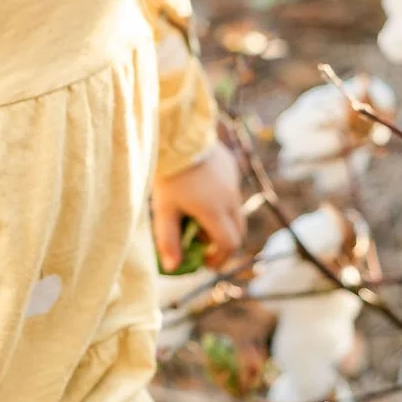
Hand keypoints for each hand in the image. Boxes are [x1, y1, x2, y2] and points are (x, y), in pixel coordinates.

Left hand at [151, 140, 245, 269]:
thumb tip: (173, 268)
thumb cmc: (169, 173)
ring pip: (236, 212)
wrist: (180, 133)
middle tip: (201, 243)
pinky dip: (222, 203)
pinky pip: (232, 192)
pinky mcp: (232, 168)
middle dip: (222, 243)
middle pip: (238, 232)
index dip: (218, 258)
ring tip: (199, 217)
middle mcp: (231, 198)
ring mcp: (233, 182)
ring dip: (223, 222)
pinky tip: (200, 192)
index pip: (229, 245)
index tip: (202, 260)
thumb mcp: (163, 209)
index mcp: (215, 211)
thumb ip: (167, 240)